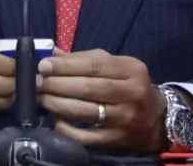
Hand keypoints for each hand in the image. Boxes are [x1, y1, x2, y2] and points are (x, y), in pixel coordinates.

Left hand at [37, 49, 166, 152]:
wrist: (155, 118)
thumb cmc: (128, 84)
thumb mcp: (114, 65)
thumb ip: (84, 59)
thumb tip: (51, 53)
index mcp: (131, 69)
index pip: (94, 66)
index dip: (66, 66)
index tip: (43, 66)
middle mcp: (132, 93)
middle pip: (89, 88)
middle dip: (58, 85)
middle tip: (37, 82)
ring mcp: (125, 119)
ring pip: (86, 112)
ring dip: (58, 105)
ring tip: (41, 98)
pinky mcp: (117, 140)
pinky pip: (87, 136)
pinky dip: (67, 129)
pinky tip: (56, 120)